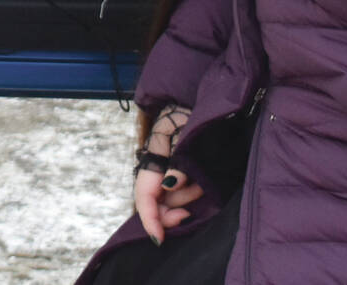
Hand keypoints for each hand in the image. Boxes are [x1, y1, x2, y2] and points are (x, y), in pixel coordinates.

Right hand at [134, 105, 202, 244]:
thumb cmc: (188, 116)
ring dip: (188, 198)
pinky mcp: (180, 178)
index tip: (159, 239)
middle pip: (158, 207)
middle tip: (191, 210)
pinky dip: (193, 194)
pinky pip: (183, 196)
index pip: (144, 198)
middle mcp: (156, 174)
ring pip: (173, 203)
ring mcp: (167, 177)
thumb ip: (178, 161)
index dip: (150, 220)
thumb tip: (170, 185)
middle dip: (174, 212)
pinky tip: (201, 183)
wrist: (197, 107)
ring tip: (202, 181)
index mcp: (152, 164)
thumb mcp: (182, 134)